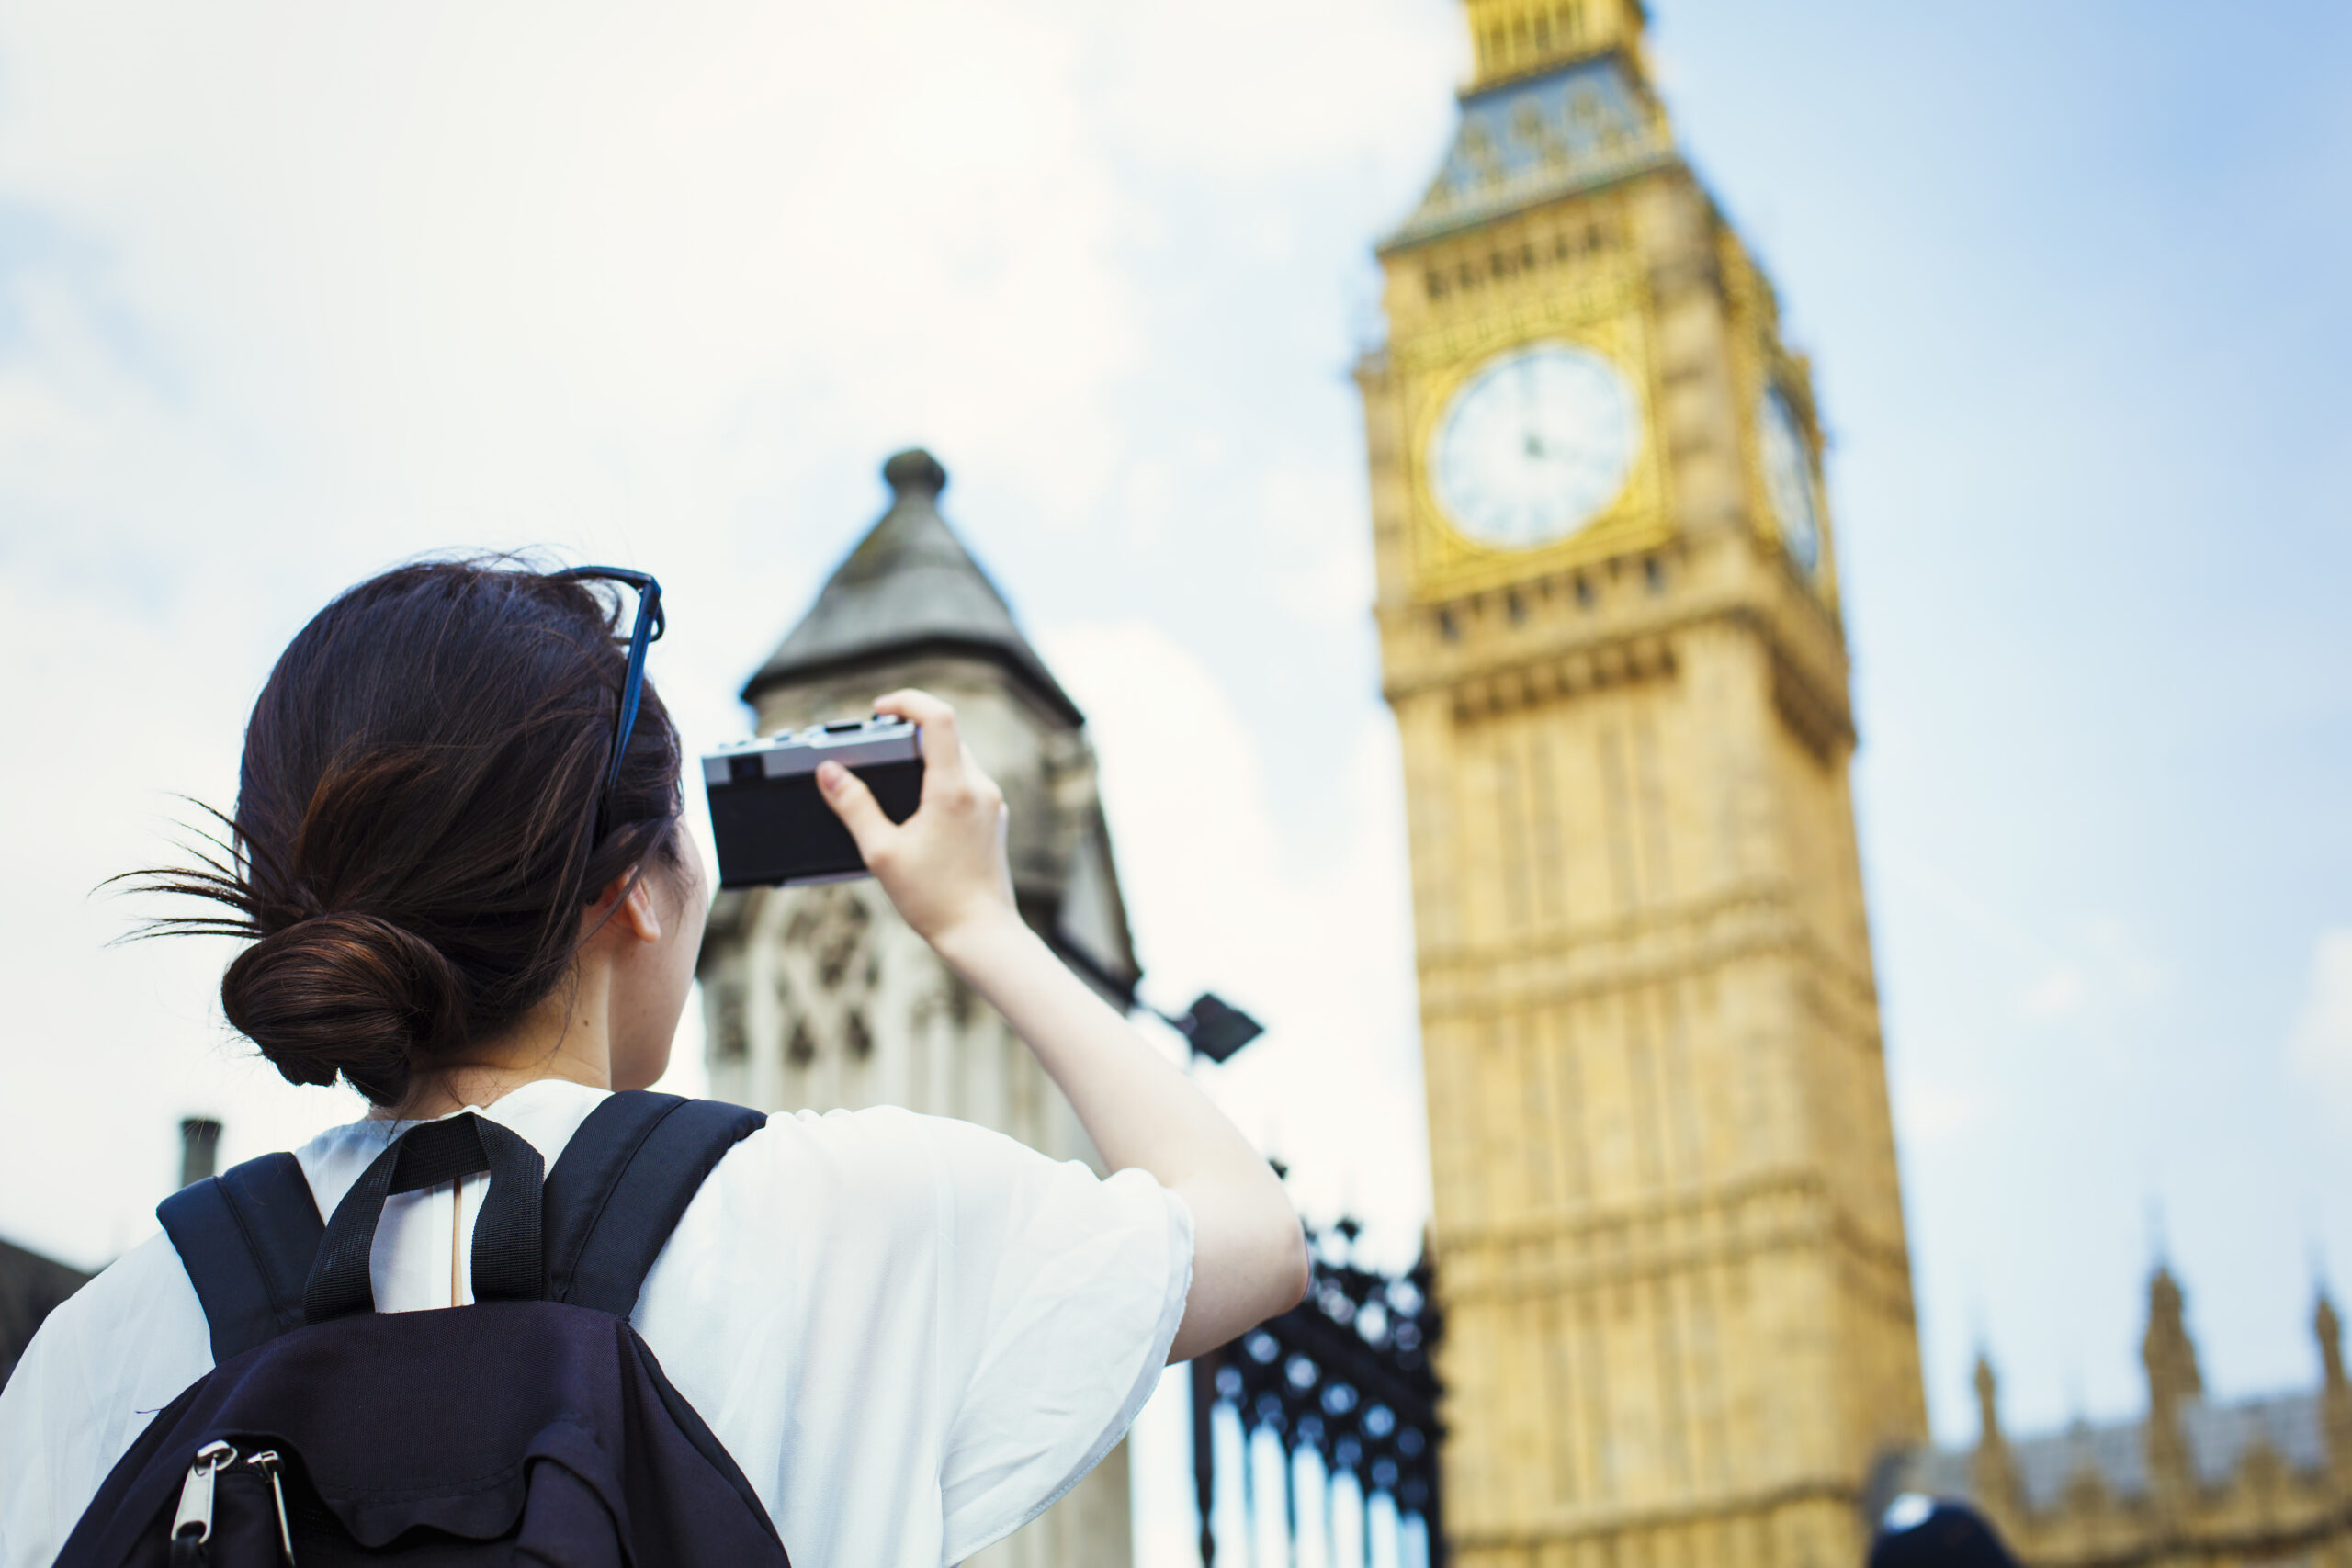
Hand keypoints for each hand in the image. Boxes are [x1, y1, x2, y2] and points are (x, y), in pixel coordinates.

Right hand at [815, 689, 1018, 948]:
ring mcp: (992, 803)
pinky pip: (967, 782)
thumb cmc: (934, 899)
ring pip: (959, 757)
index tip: (881, 710)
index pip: (938, 718)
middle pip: (947, 735)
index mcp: (953, 789)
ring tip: (893, 776)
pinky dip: (940, 780)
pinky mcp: (994, 818)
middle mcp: (980, 788)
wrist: (981, 933)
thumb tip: (828, 772)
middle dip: (910, 731)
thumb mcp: (881, 852)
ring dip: (926, 756)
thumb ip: (853, 806)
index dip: (907, 702)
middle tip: (877, 744)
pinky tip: (917, 808)